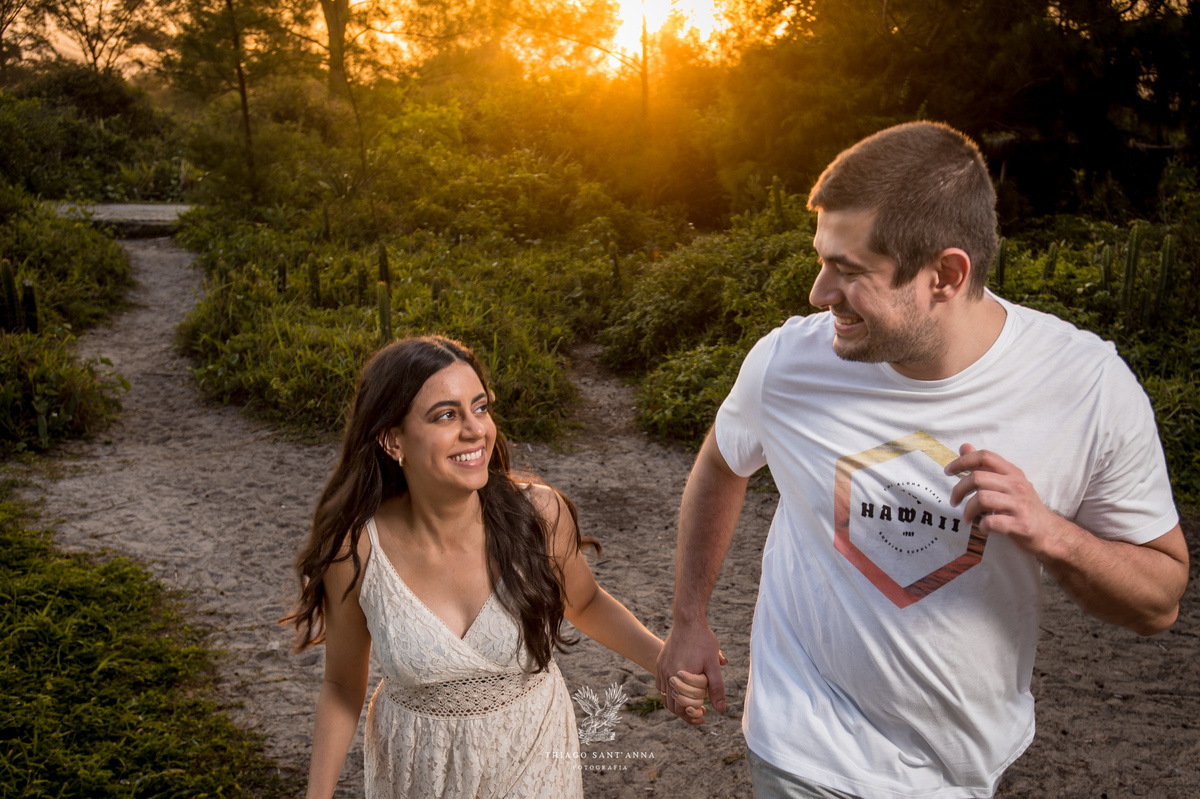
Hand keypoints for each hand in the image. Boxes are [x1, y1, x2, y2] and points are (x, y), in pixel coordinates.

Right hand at [656, 621, 726, 724]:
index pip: (683, 708)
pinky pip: (661, 684)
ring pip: (665, 696)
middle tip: (700, 711)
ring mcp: (662, 669)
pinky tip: (681, 689)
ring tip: (690, 702)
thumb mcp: (713, 665)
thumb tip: (720, 709)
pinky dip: (669, 692)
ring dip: (676, 703)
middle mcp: (668, 676)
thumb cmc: (702, 641)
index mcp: (681, 679)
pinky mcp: (660, 663)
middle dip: (685, 712)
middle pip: (672, 706)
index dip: (694, 714)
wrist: (688, 621)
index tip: (704, 713)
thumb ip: (716, 688)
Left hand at [946, 443, 1065, 558]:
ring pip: (982, 498)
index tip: (948, 471)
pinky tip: (983, 527)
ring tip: (967, 518)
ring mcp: (1020, 505)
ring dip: (968, 510)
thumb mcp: (1007, 482)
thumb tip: (964, 447)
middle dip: (959, 490)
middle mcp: (1017, 485)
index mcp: (1012, 472)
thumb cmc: (1022, 506)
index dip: (962, 461)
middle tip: (953, 501)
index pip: (984, 456)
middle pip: (977, 478)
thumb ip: (985, 466)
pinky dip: (982, 525)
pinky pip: (992, 521)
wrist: (1049, 533)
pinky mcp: (1021, 524)